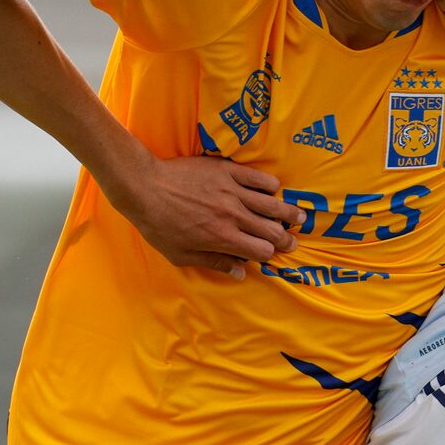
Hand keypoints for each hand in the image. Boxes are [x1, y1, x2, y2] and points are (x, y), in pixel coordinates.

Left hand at [122, 156, 301, 277]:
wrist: (145, 187)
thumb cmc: (159, 225)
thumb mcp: (182, 255)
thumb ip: (214, 263)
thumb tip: (240, 274)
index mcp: (223, 238)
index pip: (260, 250)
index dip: (270, 254)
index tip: (273, 254)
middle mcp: (233, 215)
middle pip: (271, 229)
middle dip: (286, 238)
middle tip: (294, 240)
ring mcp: (231, 191)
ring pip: (270, 203)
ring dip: (287, 212)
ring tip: (299, 217)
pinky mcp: (226, 171)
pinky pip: (257, 178)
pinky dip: (269, 185)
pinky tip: (274, 189)